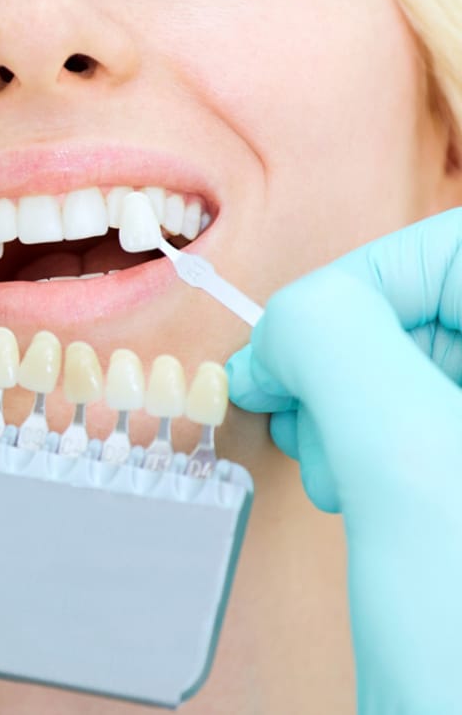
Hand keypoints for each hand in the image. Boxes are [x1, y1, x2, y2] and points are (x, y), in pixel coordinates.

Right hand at [227, 208, 461, 712]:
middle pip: (437, 303)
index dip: (369, 277)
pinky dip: (363, 437)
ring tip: (328, 460)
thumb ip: (338, 346)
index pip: (458, 246)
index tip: (296, 340)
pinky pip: (417, 418)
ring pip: (420, 359)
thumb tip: (286, 322)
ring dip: (347, 396)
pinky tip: (348, 485)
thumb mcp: (406, 469)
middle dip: (346, 348)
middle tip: (296, 407)